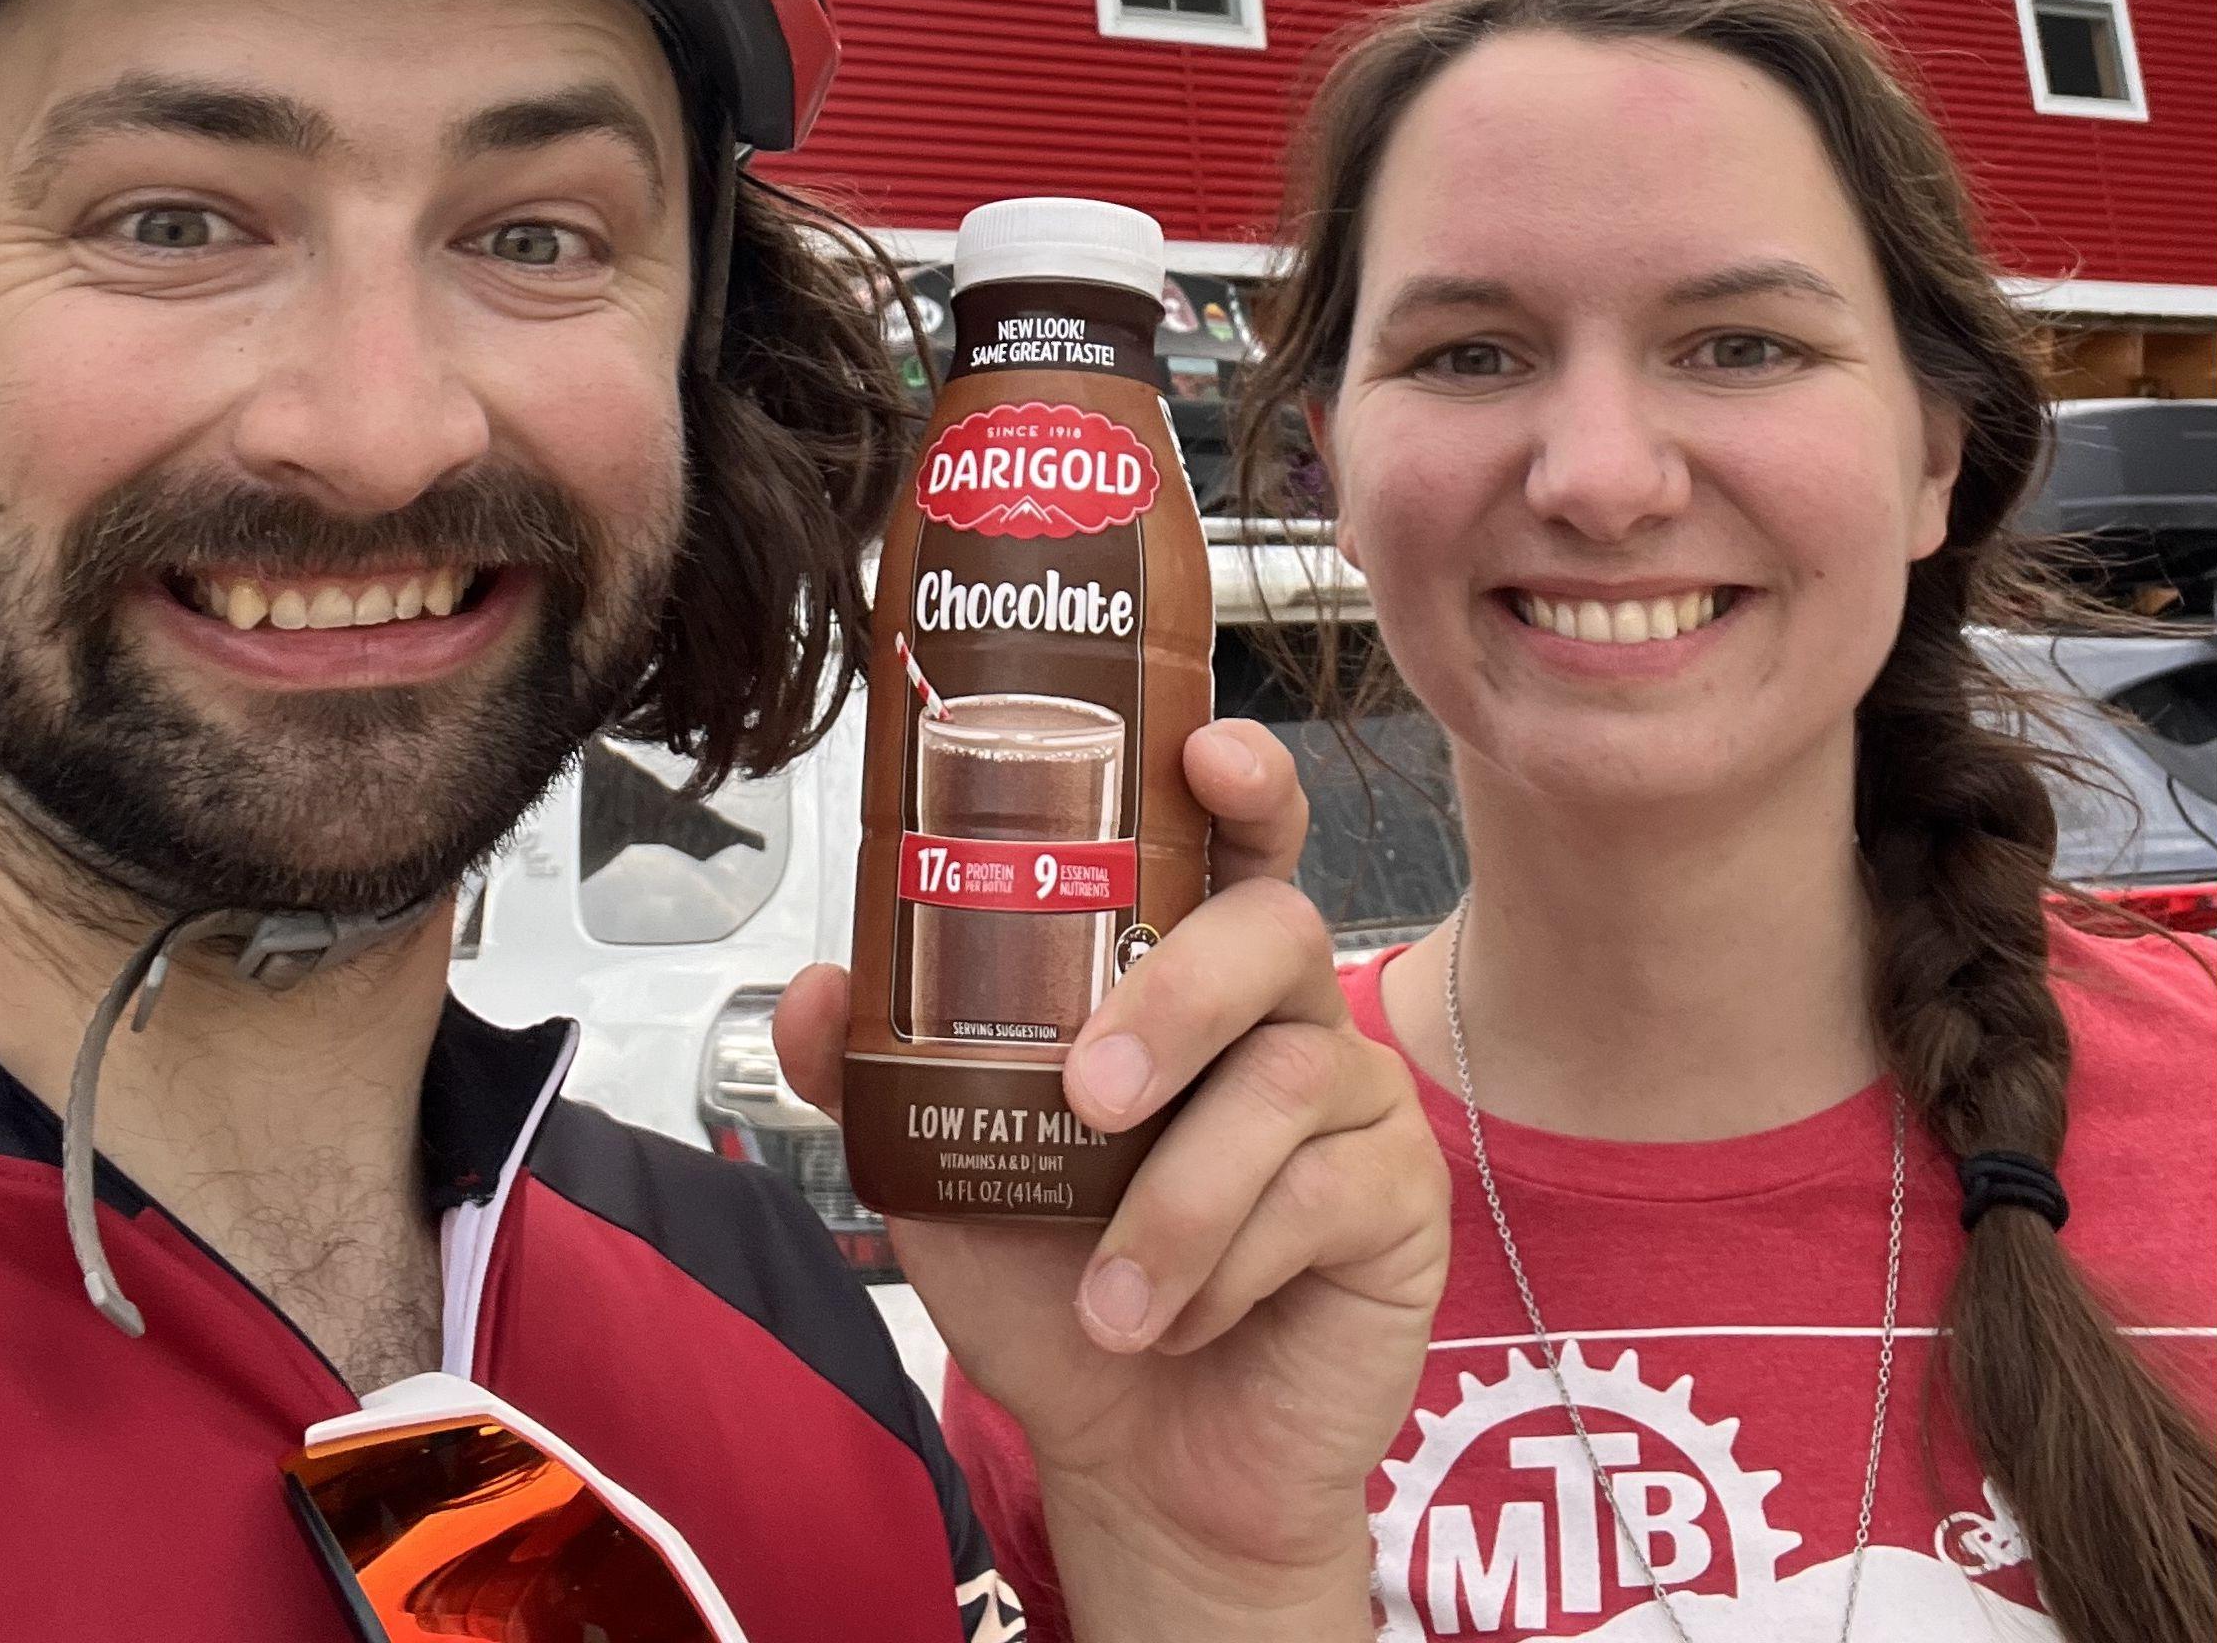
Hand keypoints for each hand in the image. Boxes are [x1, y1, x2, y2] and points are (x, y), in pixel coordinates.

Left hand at [774, 719, 1449, 1635]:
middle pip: (1271, 928)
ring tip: (1112, 1302)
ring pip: (1287, 1079)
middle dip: (1177, 1000)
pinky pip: (1324, 1195)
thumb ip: (879, 1076)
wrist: (1140, 1465)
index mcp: (1186, 968)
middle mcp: (1283, 1008)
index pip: (1232, 835)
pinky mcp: (1400, 1199)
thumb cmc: (1056, 1288)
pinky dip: (1228, 1267)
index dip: (1237, 775)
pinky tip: (1181, 1323)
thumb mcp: (944, 1178)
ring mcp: (1356, 1099)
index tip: (1203, 751)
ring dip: (1178, 1200)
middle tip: (1090, 1096)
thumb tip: (816, 992)